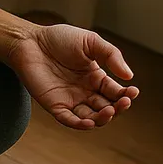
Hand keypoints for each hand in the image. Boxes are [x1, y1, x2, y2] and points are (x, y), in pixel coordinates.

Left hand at [6, 24, 140, 129]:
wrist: (29, 40)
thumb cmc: (58, 39)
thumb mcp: (90, 42)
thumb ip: (111, 55)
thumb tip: (129, 76)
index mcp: (95, 78)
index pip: (115, 93)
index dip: (126, 95)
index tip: (133, 92)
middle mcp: (85, 92)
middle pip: (107, 108)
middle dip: (118, 108)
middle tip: (124, 102)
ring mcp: (70, 99)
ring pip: (91, 118)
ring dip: (102, 119)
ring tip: (109, 111)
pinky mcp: (54, 104)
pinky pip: (69, 120)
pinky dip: (80, 124)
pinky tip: (89, 122)